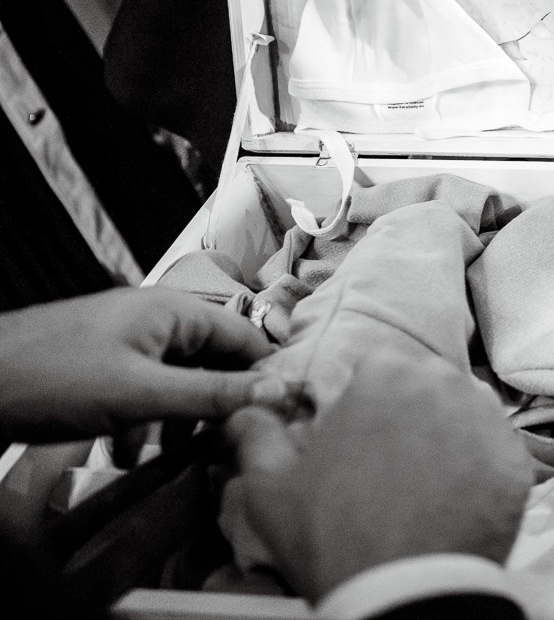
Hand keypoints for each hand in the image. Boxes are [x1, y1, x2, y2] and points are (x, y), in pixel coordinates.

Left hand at [0, 288, 283, 442]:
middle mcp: (157, 318)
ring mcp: (128, 339)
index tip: (283, 421)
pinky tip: (134, 452)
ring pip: (181, 377)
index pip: (246, 338)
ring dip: (185, 417)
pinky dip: (150, 418)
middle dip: (223, 402)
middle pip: (215, 359)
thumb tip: (282, 392)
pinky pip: (147, 387)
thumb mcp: (142, 393)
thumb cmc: (56, 379)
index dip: (267, 377)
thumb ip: (214, 394)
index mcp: (175, 310)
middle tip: (231, 447)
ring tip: (181, 457)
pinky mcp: (103, 362)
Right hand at [224, 351, 533, 601]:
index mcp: (386, 374)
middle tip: (391, 463)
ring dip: (447, 435)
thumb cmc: (332, 535)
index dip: (363, 400)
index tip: (357, 434)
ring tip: (425, 483)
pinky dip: (479, 468)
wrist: (404, 591)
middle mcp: (446, 383)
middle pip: (426, 385)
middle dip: (409, 413)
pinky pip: (496, 450)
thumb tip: (246, 411)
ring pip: (465, 413)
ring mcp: (489, 420)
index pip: (376, 368)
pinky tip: (457, 497)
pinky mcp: (517, 459)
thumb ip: (255, 435)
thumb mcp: (270, 486)